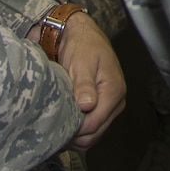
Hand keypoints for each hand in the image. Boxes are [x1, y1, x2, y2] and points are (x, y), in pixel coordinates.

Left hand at [56, 13, 125, 150]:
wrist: (82, 35)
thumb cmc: (82, 45)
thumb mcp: (81, 62)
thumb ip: (84, 84)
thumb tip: (87, 106)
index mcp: (114, 91)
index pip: (94, 123)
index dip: (75, 129)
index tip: (55, 126)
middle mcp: (117, 102)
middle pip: (94, 133)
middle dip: (74, 135)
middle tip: (52, 129)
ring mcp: (111, 106)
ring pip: (93, 134)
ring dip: (76, 136)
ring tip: (56, 127)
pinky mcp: (103, 108)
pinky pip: (92, 128)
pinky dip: (79, 131)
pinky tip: (65, 124)